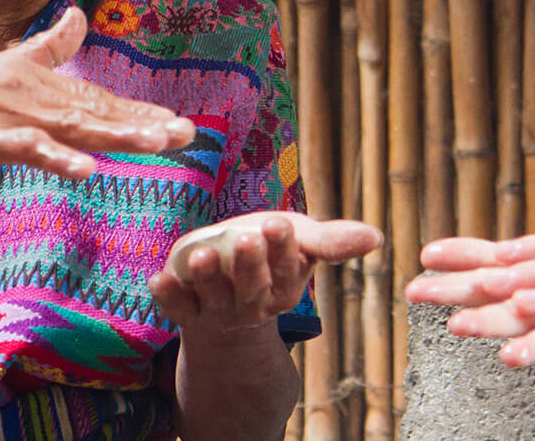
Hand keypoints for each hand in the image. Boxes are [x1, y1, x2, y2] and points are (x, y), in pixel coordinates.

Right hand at [0, 6, 196, 183]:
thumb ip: (44, 47)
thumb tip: (80, 17)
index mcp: (32, 77)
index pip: (94, 99)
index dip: (136, 112)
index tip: (176, 122)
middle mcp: (25, 89)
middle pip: (94, 111)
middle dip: (143, 124)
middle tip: (187, 134)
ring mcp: (4, 112)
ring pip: (73, 126)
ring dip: (119, 135)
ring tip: (158, 143)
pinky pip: (26, 148)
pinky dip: (57, 158)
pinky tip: (87, 170)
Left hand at [150, 212, 382, 336]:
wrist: (233, 294)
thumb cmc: (272, 258)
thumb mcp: (303, 244)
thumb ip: (332, 241)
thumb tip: (377, 238)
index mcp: (287, 285)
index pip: (289, 267)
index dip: (283, 248)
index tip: (278, 223)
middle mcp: (255, 303)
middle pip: (253, 286)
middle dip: (249, 263)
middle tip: (247, 237)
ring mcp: (220, 309)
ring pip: (214, 296)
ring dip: (207, 277)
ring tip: (200, 256)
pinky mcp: (188, 310)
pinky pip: (177, 307)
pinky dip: (167, 296)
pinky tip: (158, 279)